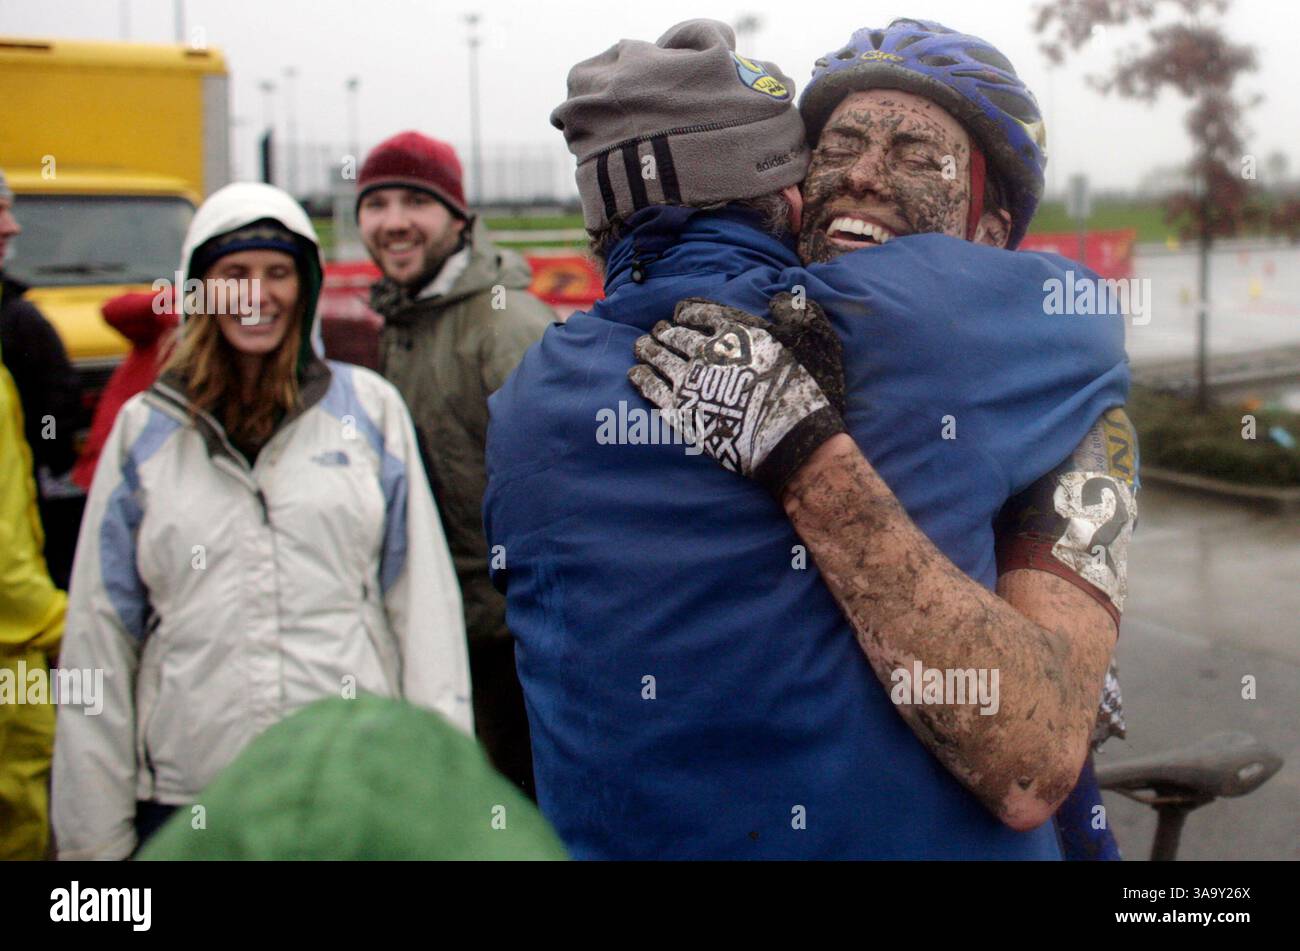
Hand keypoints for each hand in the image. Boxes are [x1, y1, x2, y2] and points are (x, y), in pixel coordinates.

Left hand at [628, 293, 846, 495]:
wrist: (786, 438)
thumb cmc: (800, 390)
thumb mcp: (812, 338)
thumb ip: (793, 313)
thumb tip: (779, 300)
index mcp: (734, 332)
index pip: (702, 314)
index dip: (688, 312)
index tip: (680, 313)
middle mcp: (706, 351)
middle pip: (676, 335)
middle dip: (665, 331)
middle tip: (658, 330)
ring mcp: (689, 380)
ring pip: (659, 358)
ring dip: (648, 349)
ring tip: (640, 346)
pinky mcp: (679, 409)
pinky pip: (651, 388)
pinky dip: (640, 377)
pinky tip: (635, 373)